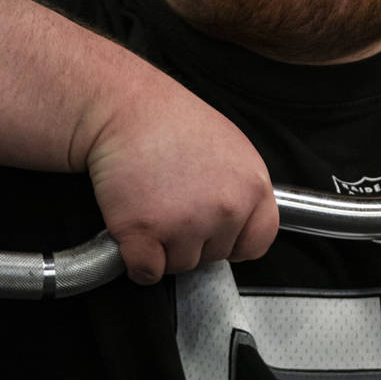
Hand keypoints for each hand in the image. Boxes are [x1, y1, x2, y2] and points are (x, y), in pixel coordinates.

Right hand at [77, 70, 277, 283]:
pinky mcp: (145, 232)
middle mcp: (226, 209)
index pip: (257, 242)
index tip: (215, 233)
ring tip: (152, 206)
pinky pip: (146, 271)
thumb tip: (237, 221)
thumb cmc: (170, 121)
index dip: (233, 242)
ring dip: (162, 249)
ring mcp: (186, 223)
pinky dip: (135, 260)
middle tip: (172, 204)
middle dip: (192, 240)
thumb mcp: (231, 148)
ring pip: (179, 266)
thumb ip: (240, 189)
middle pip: (214, 256)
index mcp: (253, 188)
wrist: (123, 107)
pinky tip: (132, 230)